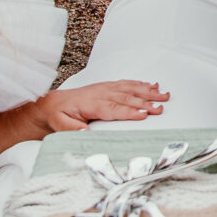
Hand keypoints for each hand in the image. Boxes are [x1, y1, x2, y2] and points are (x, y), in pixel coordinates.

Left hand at [32, 82, 169, 128]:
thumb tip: (85, 132)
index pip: (113, 108)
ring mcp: (106, 88)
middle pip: (126, 98)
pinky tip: (152, 86)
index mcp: (91, 103)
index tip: (143, 115)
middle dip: (145, 103)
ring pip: (130, 89)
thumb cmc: (59, 115)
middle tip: (160, 108)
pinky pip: (127, 84)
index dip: (129, 112)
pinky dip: (141, 84)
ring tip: (163, 95)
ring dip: (148, 92)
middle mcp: (101, 93)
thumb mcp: (60, 125)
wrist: (53, 103)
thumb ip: (72, 129)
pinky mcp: (108, 86)